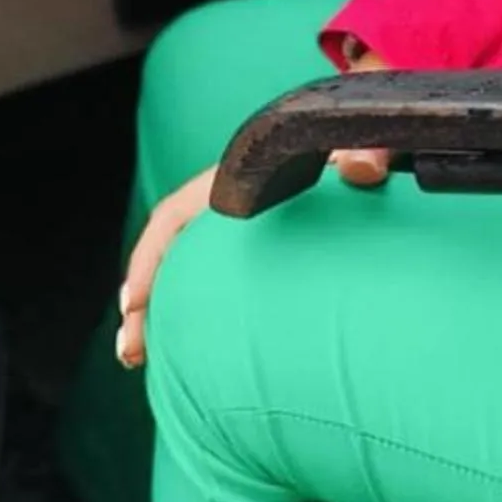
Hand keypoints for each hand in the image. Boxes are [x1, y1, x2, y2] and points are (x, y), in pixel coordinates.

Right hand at [114, 48, 392, 367]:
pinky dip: (191, 312)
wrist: (371, 141)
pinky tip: (190, 357)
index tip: (134, 301)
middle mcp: (229, 201)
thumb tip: (361, 171)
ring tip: (137, 360)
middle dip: (144, 298)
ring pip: (185, 269)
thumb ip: (364, 155)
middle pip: (171, 250)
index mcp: (241, 176)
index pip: (177, 213)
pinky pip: (209, 282)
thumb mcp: (359, 145)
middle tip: (130, 352)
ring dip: (159, 310)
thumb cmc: (359, 144)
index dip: (151, 255)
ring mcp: (239, 230)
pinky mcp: (253, 254)